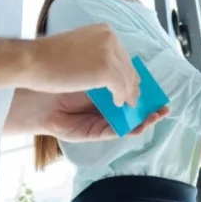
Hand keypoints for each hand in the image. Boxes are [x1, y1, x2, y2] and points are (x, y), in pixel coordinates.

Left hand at [6, 89, 168, 140]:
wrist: (36, 91)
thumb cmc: (60, 74)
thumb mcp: (93, 69)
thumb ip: (113, 74)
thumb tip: (133, 75)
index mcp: (105, 87)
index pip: (131, 89)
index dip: (146, 91)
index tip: (160, 91)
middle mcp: (104, 104)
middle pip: (133, 107)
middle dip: (150, 108)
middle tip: (164, 106)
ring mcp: (99, 118)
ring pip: (127, 121)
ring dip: (144, 120)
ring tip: (157, 116)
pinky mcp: (92, 131)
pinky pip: (114, 131)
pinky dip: (128, 129)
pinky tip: (138, 124)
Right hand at [29, 24, 139, 107]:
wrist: (31, 61)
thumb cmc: (47, 56)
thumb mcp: (78, 46)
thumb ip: (95, 52)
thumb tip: (109, 64)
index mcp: (104, 30)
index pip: (122, 53)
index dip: (126, 69)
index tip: (129, 81)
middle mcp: (110, 38)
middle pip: (127, 64)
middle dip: (130, 81)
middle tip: (132, 95)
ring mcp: (109, 54)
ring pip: (127, 77)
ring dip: (128, 92)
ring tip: (126, 102)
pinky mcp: (107, 70)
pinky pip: (121, 87)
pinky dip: (121, 97)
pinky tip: (117, 104)